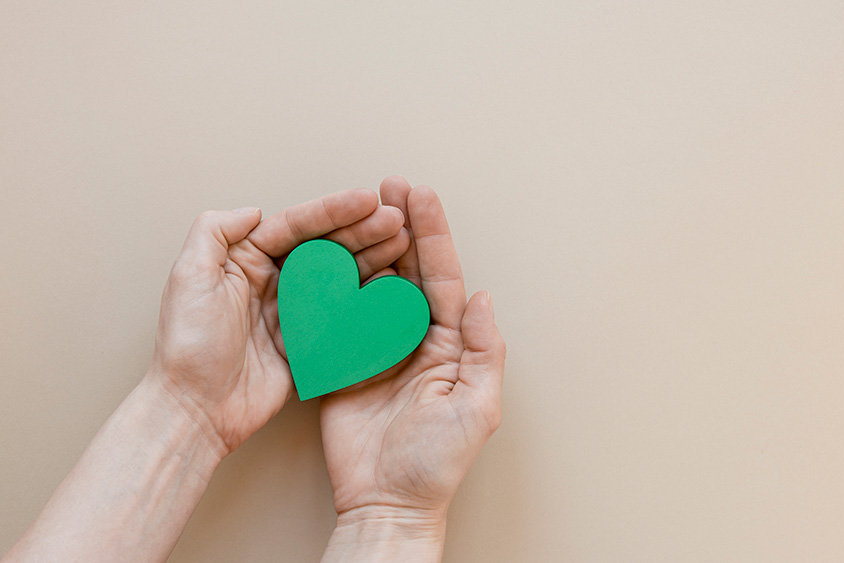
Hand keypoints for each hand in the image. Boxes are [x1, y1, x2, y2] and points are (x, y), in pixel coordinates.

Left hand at [147, 189, 409, 455]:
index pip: (296, 226)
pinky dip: (369, 300)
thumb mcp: (189, 278)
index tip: (367, 200)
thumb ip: (214, 232)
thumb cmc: (188, 346)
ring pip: (341, 277)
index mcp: (246, 260)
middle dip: (362, 230)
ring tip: (403, 244)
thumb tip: (255, 209)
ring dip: (372, 258)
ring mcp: (294, 313)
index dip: (333, 211)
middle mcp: (273, 282)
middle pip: (326, 247)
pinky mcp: (310, 343)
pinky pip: (345, 315)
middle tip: (396, 221)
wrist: (197, 410)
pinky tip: (392, 287)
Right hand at [319, 177, 505, 559]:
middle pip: (408, 270)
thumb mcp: (476, 408)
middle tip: (388, 183)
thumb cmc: (436, 464)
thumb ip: (484, 351)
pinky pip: (339, 316)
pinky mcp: (344, 363)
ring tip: (358, 207)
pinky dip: (333, 285)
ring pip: (373, 284)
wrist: (386, 501)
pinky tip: (327, 256)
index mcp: (450, 343)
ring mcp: (377, 348)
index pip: (442, 277)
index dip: (432, 234)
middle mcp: (415, 338)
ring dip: (367, 245)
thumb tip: (484, 298)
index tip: (419, 194)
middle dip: (400, 225)